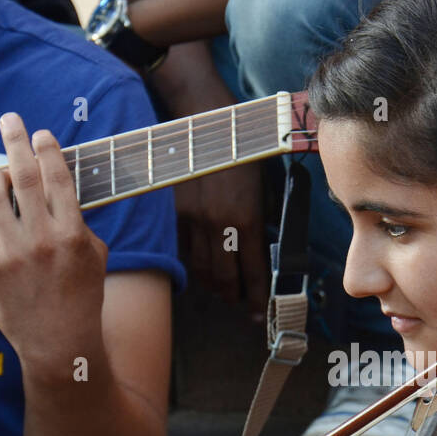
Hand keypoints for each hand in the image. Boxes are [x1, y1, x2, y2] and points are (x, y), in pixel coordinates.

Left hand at [0, 112, 107, 363]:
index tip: (41, 134)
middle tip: (10, 120)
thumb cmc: (82, 297)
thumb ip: (78, 222)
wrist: (60, 344)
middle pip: (22, 177)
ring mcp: (12, 253)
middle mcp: (42, 240)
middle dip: (15, 142)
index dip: (47, 151)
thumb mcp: (95, 257)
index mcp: (73, 235)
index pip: (57, 179)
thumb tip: (59, 189)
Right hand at [151, 61, 268, 317]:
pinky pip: (181, 249)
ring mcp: (192, 220)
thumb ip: (262, 217)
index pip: (252, 271)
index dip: (255, 297)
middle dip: (232, 296)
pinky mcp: (173, 212)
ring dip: (211, 283)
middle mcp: (218, 224)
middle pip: (223, 278)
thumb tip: (263, 245)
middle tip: (238, 303)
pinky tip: (199, 264)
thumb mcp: (264, 184)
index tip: (258, 314)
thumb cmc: (242, 150)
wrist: (205, 121)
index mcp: (245, 217)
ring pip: (199, 268)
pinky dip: (191, 262)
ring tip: (221, 288)